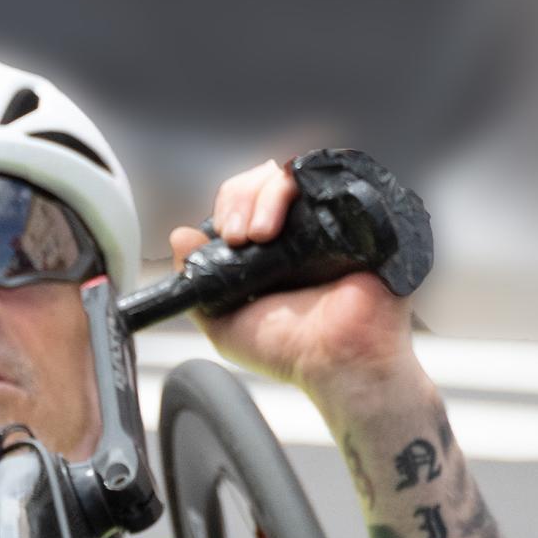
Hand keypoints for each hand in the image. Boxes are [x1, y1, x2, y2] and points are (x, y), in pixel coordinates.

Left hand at [169, 160, 414, 409]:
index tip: (226, 238)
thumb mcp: (225, 324)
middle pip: (264, 182)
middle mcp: (301, 232)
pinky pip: (330, 178)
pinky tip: (287, 220)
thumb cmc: (290, 351)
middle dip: (242, 200)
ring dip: (266, 195)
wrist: (337, 360)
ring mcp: (329, 221)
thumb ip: (198, 283)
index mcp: (272, 251)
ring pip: (292, 176)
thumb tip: (180, 238)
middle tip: (238, 237)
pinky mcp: (357, 215)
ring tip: (262, 234)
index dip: (230, 209)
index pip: (244, 203)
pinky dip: (302, 184)